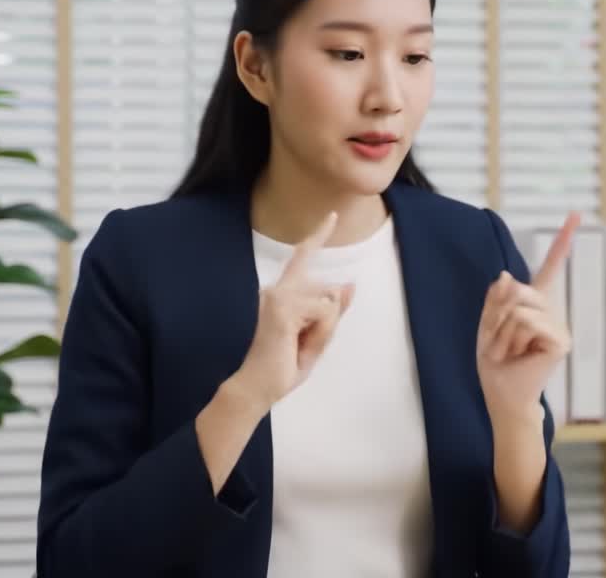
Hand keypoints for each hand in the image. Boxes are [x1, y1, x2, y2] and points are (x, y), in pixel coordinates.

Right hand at [232, 211, 354, 409]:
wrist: (256, 388)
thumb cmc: (281, 366)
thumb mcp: (315, 338)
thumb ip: (332, 312)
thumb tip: (349, 284)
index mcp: (282, 294)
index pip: (303, 258)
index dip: (319, 235)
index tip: (333, 216)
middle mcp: (278, 289)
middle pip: (329, 291)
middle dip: (329, 322)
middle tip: (302, 346)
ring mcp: (278, 297)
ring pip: (329, 302)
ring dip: (323, 330)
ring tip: (297, 347)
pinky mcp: (283, 308)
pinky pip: (324, 312)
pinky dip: (320, 333)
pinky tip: (296, 345)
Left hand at [477, 212, 579, 421]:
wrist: (503, 395)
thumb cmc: (496, 363)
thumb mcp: (487, 325)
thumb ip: (496, 298)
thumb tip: (508, 275)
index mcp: (535, 304)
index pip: (551, 267)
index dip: (563, 240)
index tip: (576, 214)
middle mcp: (551, 311)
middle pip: (517, 290)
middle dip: (496, 315)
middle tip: (498, 342)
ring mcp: (558, 325)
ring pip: (519, 307)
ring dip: (501, 331)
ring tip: (507, 352)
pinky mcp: (560, 341)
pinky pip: (527, 322)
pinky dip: (511, 339)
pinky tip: (517, 356)